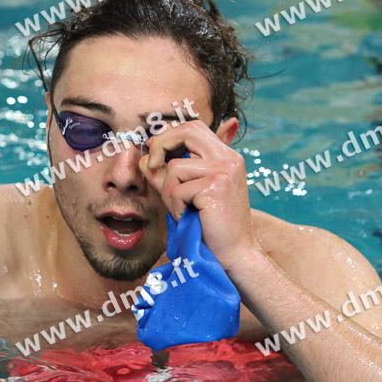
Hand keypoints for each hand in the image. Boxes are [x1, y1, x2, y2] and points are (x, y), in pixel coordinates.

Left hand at [139, 119, 261, 268]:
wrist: (235, 253)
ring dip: (169, 192)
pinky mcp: (216, 187)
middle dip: (161, 145)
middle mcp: (229, 158)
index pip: (193, 127)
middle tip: (152, 165)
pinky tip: (189, 218)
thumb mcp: (190, 192)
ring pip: (175, 167)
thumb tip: (146, 157)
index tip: (154, 151)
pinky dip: (176, 207)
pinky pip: (177, 190)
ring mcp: (224, 171)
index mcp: (227, 156)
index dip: (169, 134)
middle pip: (186, 131)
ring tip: (182, 209)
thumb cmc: (211, 225)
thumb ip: (172, 173)